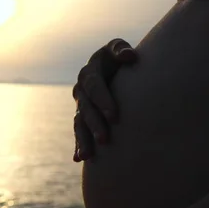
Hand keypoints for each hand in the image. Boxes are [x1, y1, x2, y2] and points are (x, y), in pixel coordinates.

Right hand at [73, 38, 137, 161]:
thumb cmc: (119, 57)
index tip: (114, 116)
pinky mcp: (83, 117)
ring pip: (80, 123)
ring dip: (83, 139)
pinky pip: (79, 131)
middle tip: (105, 139)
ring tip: (88, 155)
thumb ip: (121, 49)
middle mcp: (81, 89)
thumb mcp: (117, 48)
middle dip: (95, 124)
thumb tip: (130, 57)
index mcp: (89, 72)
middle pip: (86, 108)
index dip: (103, 100)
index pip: (94, 86)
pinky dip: (78, 144)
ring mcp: (81, 105)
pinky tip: (79, 159)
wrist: (112, 69)